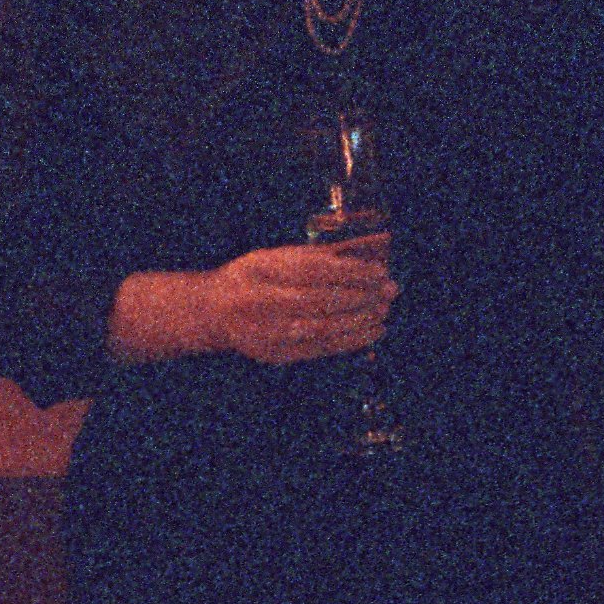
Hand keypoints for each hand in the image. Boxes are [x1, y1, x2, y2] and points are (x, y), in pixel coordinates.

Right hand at [205, 242, 394, 365]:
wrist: (213, 311)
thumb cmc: (254, 276)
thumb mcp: (278, 256)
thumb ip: (320, 254)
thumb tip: (368, 249)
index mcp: (264, 269)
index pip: (314, 270)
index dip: (351, 272)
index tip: (379, 271)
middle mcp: (264, 301)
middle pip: (321, 300)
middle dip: (361, 296)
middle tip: (390, 290)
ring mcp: (269, 331)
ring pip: (324, 327)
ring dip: (360, 320)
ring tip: (383, 311)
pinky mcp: (278, 354)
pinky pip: (321, 348)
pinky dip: (352, 340)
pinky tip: (372, 331)